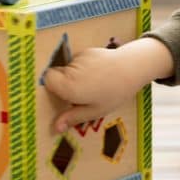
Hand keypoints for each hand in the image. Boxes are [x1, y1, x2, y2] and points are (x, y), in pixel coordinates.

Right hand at [43, 39, 170, 131]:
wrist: (132, 68)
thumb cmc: (114, 93)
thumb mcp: (94, 111)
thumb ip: (72, 117)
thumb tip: (55, 128)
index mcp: (69, 86)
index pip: (47, 80)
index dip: (52, 87)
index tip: (62, 95)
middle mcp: (70, 70)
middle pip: (55, 74)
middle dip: (63, 84)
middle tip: (80, 94)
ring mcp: (78, 58)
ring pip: (67, 68)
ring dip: (74, 76)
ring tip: (93, 84)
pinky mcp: (86, 51)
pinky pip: (77, 62)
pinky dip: (82, 68)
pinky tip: (97, 74)